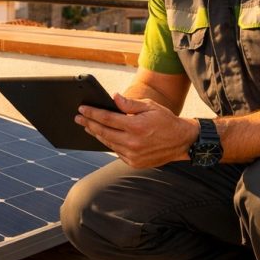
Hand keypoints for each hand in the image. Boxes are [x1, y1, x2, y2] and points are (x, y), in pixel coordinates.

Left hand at [75, 93, 198, 168]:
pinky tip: (103, 136)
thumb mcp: (150, 106)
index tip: (81, 109)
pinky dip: (109, 143)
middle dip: (88, 123)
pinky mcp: (134, 162)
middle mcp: (133, 142)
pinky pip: (116, 151)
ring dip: (96, 134)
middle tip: (78, 118)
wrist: (182, 141)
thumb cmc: (166, 121)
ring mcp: (133, 155)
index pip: (107, 118)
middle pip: (103, 132)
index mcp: (136, 126)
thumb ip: (129, 104)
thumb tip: (113, 98)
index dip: (92, 113)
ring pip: (108, 143)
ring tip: (87, 126)